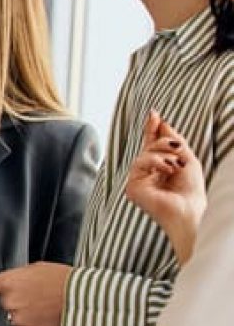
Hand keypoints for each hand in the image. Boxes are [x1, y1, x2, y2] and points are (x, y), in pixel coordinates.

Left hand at [0, 261, 70, 325]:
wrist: (85, 300)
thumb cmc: (65, 281)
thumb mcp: (37, 269)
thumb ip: (19, 277)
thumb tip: (13, 282)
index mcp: (10, 281)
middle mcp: (10, 301)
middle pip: (5, 303)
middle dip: (18, 301)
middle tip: (37, 298)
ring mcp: (19, 318)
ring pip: (14, 319)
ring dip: (25, 316)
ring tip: (44, 310)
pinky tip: (43, 322)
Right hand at [124, 110, 205, 263]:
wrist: (189, 211)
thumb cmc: (192, 191)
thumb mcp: (187, 159)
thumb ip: (174, 141)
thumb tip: (163, 124)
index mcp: (162, 170)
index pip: (154, 146)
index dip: (153, 129)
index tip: (153, 114)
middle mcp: (149, 175)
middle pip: (147, 147)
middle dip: (158, 138)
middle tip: (173, 142)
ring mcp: (139, 181)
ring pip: (144, 153)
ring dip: (162, 153)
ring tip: (175, 164)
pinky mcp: (133, 187)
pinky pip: (139, 162)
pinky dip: (155, 162)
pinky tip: (167, 169)